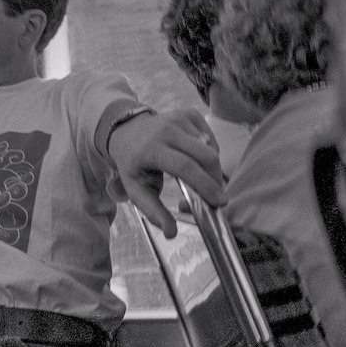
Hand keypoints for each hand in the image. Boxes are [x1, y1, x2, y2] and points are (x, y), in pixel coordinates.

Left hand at [108, 108, 222, 237]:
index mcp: (151, 149)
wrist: (125, 132)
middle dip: (215, 179)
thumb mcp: (135, 189)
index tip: (220, 202)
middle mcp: (166, 129)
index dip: (205, 185)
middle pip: (205, 155)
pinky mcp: (188, 113)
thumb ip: (153, 211)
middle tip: (216, 196)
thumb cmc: (132, 164)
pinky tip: (194, 158)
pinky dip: (209, 151)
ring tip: (201, 179)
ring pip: (210, 147)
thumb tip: (172, 234)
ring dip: (212, 167)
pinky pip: (209, 137)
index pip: (185, 167)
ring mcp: (178, 118)